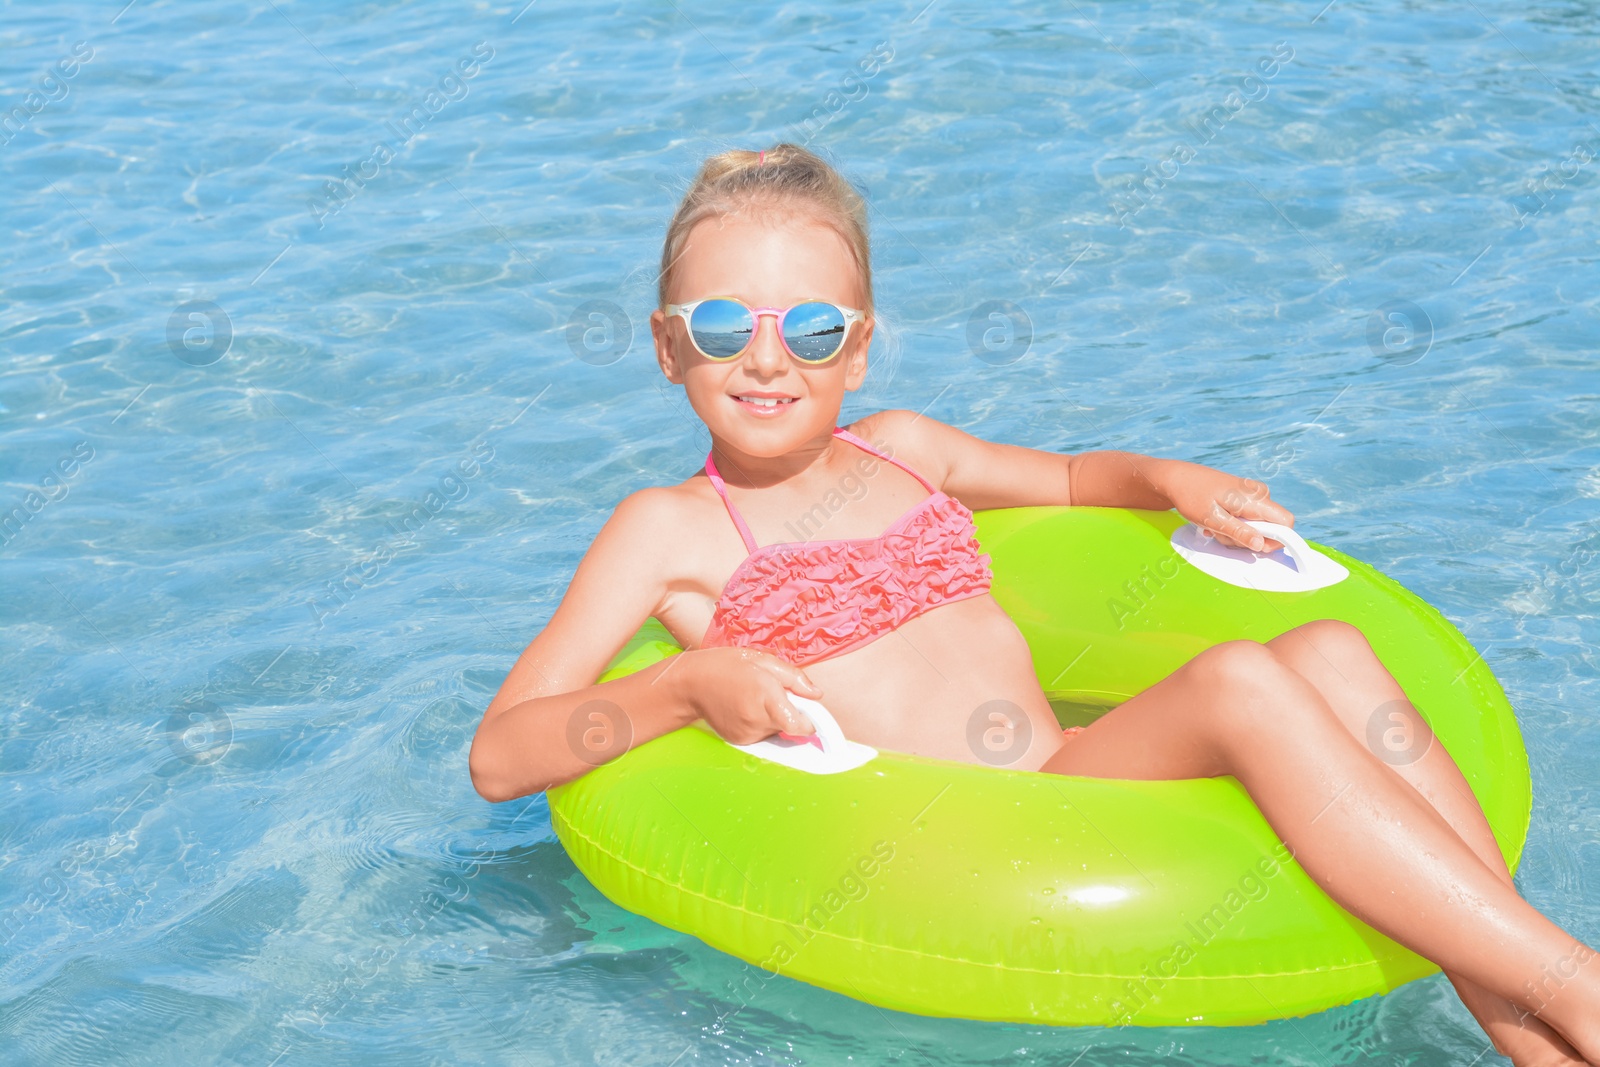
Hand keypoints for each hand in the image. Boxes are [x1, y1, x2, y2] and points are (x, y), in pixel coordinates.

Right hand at [678, 646, 823, 744]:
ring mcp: (747, 734)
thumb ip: (794, 677)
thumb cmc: (727, 666)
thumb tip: (817, 695)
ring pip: (777, 732)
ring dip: (777, 719)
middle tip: (777, 694)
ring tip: (758, 699)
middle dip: (792, 713)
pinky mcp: (739, 741)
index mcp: (766, 697)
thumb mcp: (763, 660)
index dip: (812, 722)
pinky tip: (747, 708)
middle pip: (791, 727)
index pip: (800, 726)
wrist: (690, 684)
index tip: (812, 713)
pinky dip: (762, 724)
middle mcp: (757, 720)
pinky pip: (763, 735)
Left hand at [1159, 463, 1294, 551]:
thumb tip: (1262, 545)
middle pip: (1270, 527)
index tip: (1255, 547)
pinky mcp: (1245, 496)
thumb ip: (1239, 532)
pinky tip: (1216, 520)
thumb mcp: (1213, 519)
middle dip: (1249, 538)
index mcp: (1255, 498)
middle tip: (1222, 534)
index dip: (1277, 540)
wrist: (1177, 478)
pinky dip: (1233, 524)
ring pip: (1257, 524)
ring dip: (1237, 533)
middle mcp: (1259, 493)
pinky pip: (1248, 517)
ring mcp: (1252, 494)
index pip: (1286, 522)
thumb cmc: (1192, 496)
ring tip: (1214, 525)